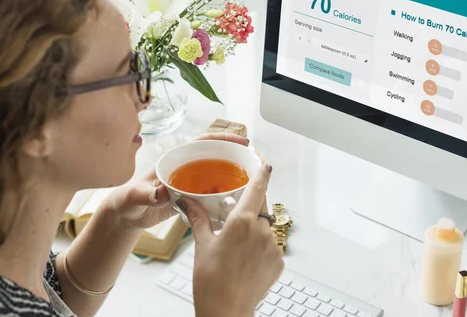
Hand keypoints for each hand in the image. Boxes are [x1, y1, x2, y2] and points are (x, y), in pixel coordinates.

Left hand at [105, 133, 249, 229]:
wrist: (126, 216)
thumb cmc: (127, 200)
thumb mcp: (136, 196)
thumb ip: (148, 194)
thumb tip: (163, 191)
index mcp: (175, 159)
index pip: (202, 143)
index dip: (222, 139)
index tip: (241, 141)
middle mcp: (186, 168)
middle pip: (215, 157)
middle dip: (235, 156)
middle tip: (255, 161)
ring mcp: (190, 183)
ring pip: (217, 175)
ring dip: (233, 176)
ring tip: (253, 180)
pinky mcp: (192, 198)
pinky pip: (213, 194)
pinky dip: (225, 196)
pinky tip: (237, 201)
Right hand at [178, 164, 283, 316]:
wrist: (226, 311)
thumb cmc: (211, 281)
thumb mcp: (202, 245)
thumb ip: (198, 218)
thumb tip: (187, 201)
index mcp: (242, 221)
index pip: (257, 188)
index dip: (262, 174)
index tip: (265, 164)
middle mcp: (261, 231)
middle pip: (261, 207)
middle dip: (251, 207)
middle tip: (237, 218)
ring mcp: (272, 246)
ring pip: (266, 227)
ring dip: (255, 230)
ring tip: (238, 247)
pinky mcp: (279, 261)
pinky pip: (271, 245)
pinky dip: (261, 247)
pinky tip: (246, 260)